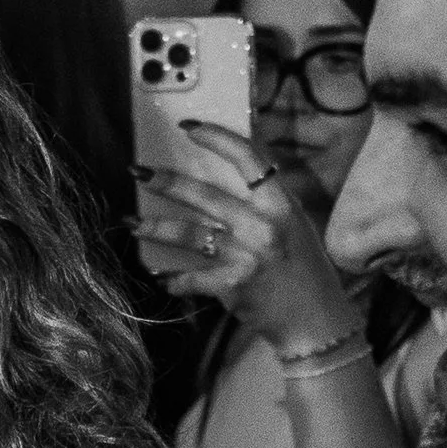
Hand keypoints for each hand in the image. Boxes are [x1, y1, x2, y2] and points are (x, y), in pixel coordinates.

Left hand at [133, 119, 364, 359]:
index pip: (248, 158)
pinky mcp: (232, 285)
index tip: (188, 127)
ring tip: (132, 224)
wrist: (314, 320)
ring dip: (155, 228)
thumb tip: (230, 173)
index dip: (216, 137)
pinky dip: (174, 279)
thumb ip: (266, 201)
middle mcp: (263, 226)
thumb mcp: (295, 225)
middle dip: (166, 181)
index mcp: (281, 205)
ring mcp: (246, 256)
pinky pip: (191, 278)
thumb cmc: (304, 269)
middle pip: (204, 194)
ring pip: (188, 234)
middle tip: (138, 172)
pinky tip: (162, 278)